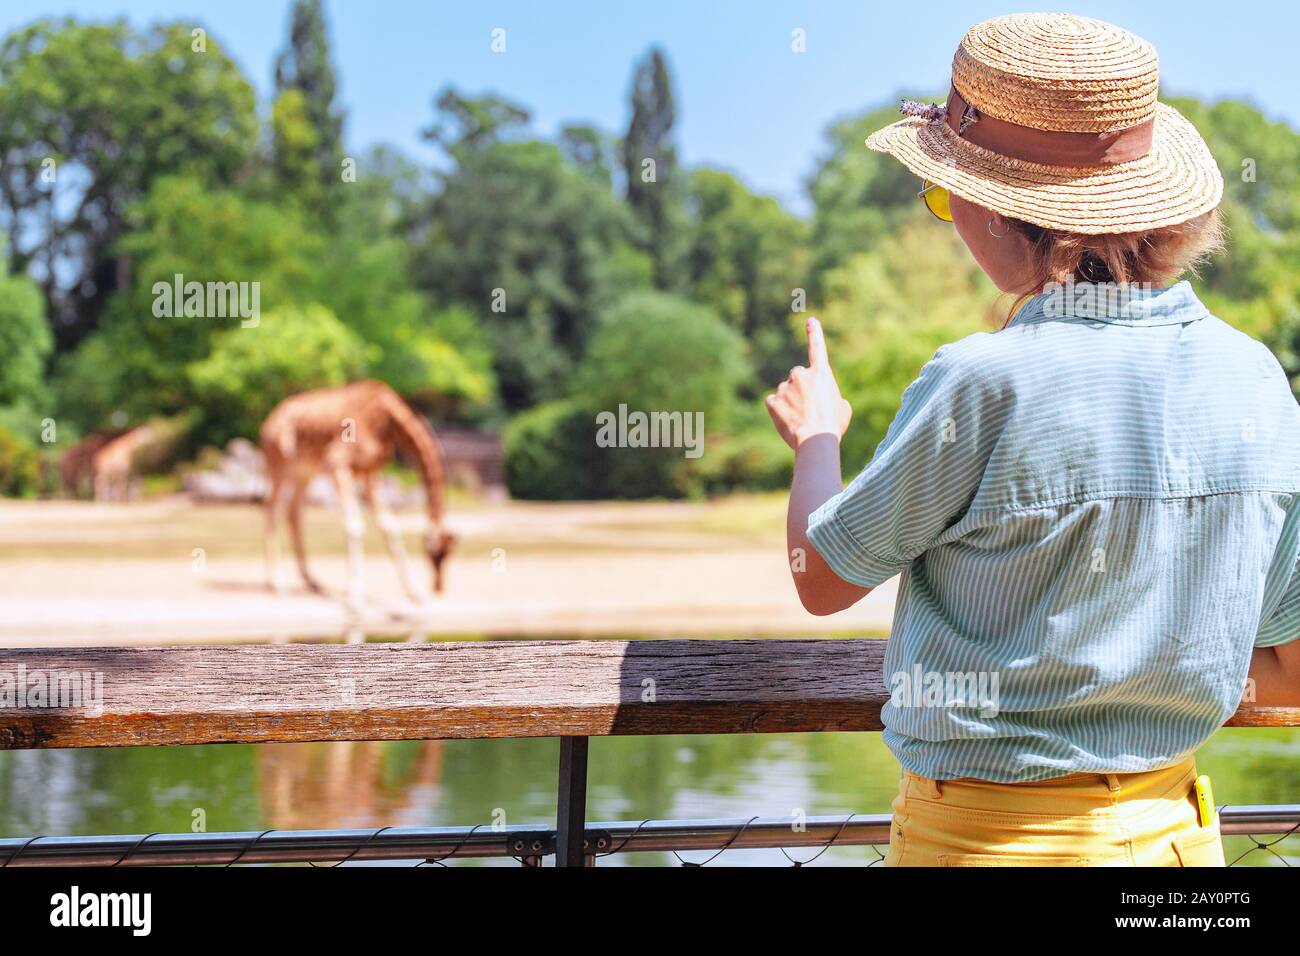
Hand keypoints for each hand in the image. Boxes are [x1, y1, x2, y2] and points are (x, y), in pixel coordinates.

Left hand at [765, 317, 851, 449]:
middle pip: (798, 377)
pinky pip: (774, 402)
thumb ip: (831, 396)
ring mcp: (785, 387)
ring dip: (791, 402)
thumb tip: (824, 400)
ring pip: (786, 391)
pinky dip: (779, 410)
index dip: (814, 334)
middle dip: (801, 389)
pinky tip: (788, 421)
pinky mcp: (772, 400)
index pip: (818, 349)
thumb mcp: (842, 408)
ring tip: (801, 419)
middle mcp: (801, 375)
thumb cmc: (833, 426)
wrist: (816, 440)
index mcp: (822, 374)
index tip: (810, 320)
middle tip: (809, 408)